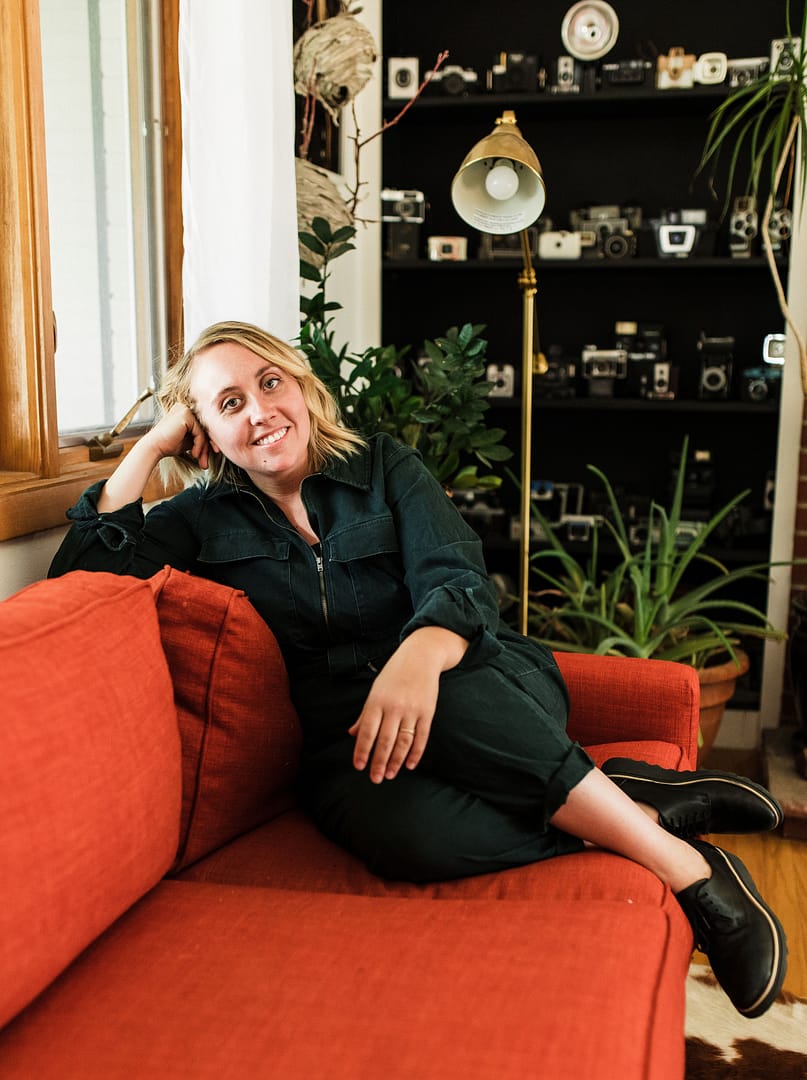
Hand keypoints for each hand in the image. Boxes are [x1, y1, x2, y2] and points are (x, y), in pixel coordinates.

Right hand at [143, 402, 210, 468]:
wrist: (154, 448)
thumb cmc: (167, 445)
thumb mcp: (188, 440)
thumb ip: (199, 437)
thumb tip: (214, 442)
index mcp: (184, 412)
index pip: (202, 427)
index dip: (208, 442)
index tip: (211, 455)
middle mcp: (185, 408)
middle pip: (204, 428)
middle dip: (207, 447)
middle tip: (206, 462)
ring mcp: (185, 410)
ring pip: (203, 432)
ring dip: (204, 449)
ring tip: (201, 461)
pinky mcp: (186, 415)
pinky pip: (199, 432)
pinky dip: (199, 445)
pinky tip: (194, 454)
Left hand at [348, 651, 438, 782]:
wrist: (421, 656)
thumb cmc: (394, 674)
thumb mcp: (375, 691)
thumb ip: (365, 714)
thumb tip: (352, 734)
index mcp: (376, 701)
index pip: (367, 731)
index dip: (362, 750)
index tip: (359, 766)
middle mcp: (393, 707)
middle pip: (385, 741)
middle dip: (379, 762)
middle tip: (375, 778)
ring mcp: (412, 710)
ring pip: (403, 742)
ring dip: (396, 761)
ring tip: (390, 775)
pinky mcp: (427, 712)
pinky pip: (421, 737)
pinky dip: (416, 753)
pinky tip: (409, 765)